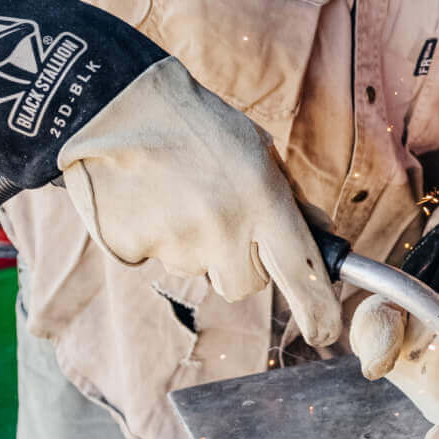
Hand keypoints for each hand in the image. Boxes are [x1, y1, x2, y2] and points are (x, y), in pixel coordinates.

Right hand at [57, 58, 341, 345]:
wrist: (113, 106)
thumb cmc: (195, 125)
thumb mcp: (257, 150)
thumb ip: (289, 199)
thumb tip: (320, 238)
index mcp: (263, 200)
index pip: (303, 273)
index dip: (318, 310)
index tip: (325, 332)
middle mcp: (223, 229)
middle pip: (246, 285)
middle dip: (241, 262)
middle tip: (223, 217)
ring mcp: (176, 243)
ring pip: (201, 270)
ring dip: (197, 246)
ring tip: (179, 196)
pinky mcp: (136, 250)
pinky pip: (158, 260)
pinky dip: (158, 238)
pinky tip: (150, 200)